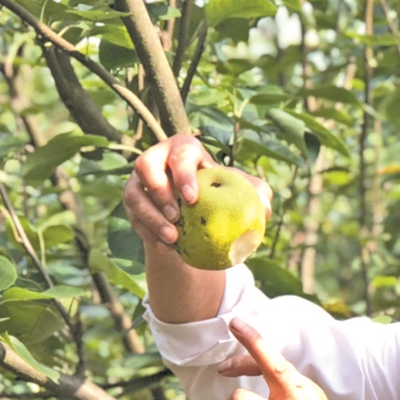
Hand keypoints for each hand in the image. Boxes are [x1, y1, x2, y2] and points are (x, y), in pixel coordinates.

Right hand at [122, 132, 270, 255]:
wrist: (196, 217)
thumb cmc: (222, 196)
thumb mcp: (241, 192)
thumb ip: (256, 194)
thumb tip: (266, 209)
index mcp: (184, 150)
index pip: (180, 153)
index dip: (183, 173)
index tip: (193, 198)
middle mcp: (156, 160)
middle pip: (144, 164)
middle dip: (159, 190)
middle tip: (177, 215)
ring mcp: (139, 182)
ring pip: (134, 195)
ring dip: (152, 217)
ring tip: (173, 237)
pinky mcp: (133, 204)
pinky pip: (134, 218)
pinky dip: (149, 234)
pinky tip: (167, 248)